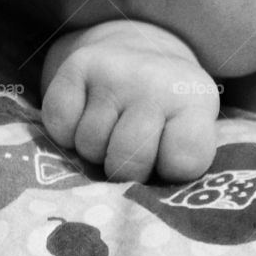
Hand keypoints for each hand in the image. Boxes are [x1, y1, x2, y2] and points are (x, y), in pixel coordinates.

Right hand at [41, 20, 219, 182]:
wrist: (142, 48)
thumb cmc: (167, 112)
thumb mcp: (189, 135)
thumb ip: (174, 171)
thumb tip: (131, 208)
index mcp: (195, 100)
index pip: (182, 162)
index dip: (169, 171)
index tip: (167, 157)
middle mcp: (156, 81)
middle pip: (126, 160)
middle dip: (124, 168)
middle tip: (132, 151)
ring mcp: (116, 71)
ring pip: (89, 144)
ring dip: (94, 149)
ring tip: (111, 129)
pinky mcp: (79, 63)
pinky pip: (60, 125)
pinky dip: (65, 131)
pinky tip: (85, 116)